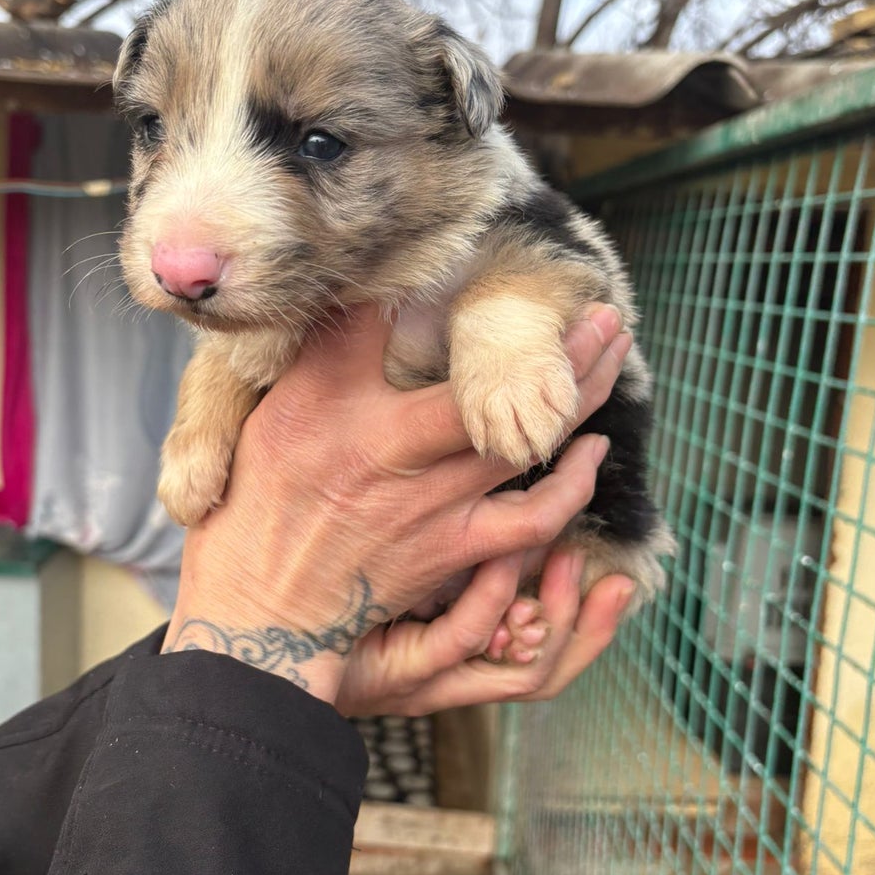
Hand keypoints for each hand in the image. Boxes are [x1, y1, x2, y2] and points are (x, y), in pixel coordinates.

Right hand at [162, 303, 631, 705]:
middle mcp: (402, 457)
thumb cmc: (262, 509)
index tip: (497, 261)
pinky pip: (533, 520)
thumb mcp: (272, 415)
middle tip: (603, 307)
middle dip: (563, 342)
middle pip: (500, 387)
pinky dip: (572, 487)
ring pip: (531, 443)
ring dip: (583, 396)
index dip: (458, 293)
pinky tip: (592, 451)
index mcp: (350, 414)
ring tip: (612, 352)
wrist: (267, 613)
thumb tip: (370, 284)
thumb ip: (325, 351)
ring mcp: (438, 507)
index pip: (405, 332)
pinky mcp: (456, 551)